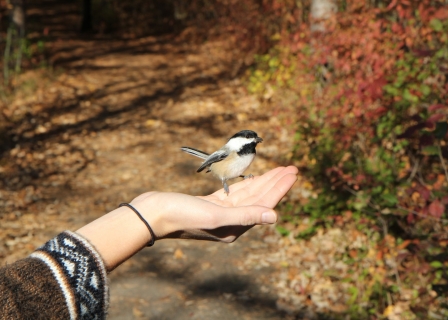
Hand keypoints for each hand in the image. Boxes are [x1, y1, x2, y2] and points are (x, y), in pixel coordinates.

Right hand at [132, 166, 297, 241]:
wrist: (153, 213)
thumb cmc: (181, 215)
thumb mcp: (216, 214)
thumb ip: (245, 215)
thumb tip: (274, 217)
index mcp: (235, 228)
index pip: (265, 205)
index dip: (280, 188)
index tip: (293, 172)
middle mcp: (231, 223)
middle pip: (260, 199)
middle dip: (276, 182)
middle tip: (292, 168)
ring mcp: (221, 213)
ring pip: (249, 194)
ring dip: (264, 181)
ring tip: (279, 169)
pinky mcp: (211, 204)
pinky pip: (235, 193)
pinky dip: (246, 184)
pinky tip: (255, 178)